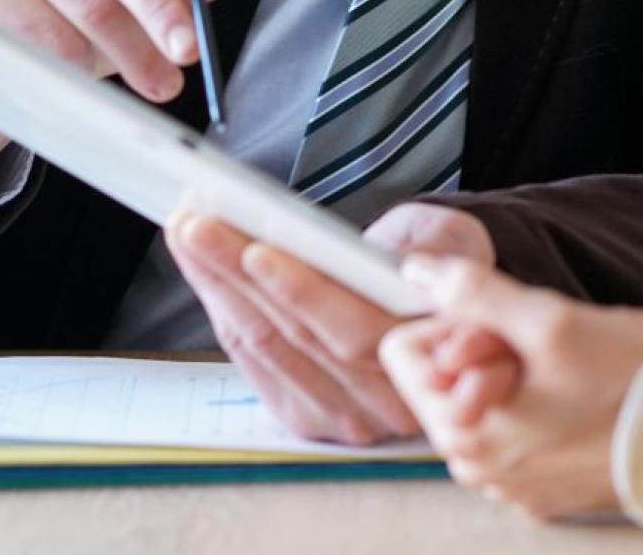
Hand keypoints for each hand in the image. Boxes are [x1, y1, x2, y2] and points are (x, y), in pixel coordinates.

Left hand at [164, 201, 500, 446]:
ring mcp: (346, 417)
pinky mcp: (308, 415)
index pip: (358, 331)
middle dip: (239, 275)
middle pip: (298, 337)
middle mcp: (389, 402)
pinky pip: (253, 361)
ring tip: (188, 232)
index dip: (304, 293)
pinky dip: (221, 308)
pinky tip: (201, 267)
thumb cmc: (443, 266)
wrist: (441, 311)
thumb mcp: (454, 241)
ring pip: (267, 346)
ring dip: (218, 286)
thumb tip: (393, 256)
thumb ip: (434, 248)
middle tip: (197, 225)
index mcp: (432, 358)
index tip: (258, 251)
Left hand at [379, 258, 642, 521]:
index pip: (403, 351)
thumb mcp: (551, 321)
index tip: (504, 321)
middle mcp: (475, 465)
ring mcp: (510, 482)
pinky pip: (520, 431)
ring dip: (516, 376)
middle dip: (487, 349)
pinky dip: (541, 407)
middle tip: (545, 344)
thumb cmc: (632, 388)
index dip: (452, 319)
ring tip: (569, 371)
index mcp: (460, 428)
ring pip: (485, 400)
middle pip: (446, 376)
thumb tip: (417, 270)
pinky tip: (581, 399)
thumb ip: (474, 291)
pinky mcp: (544, 488)